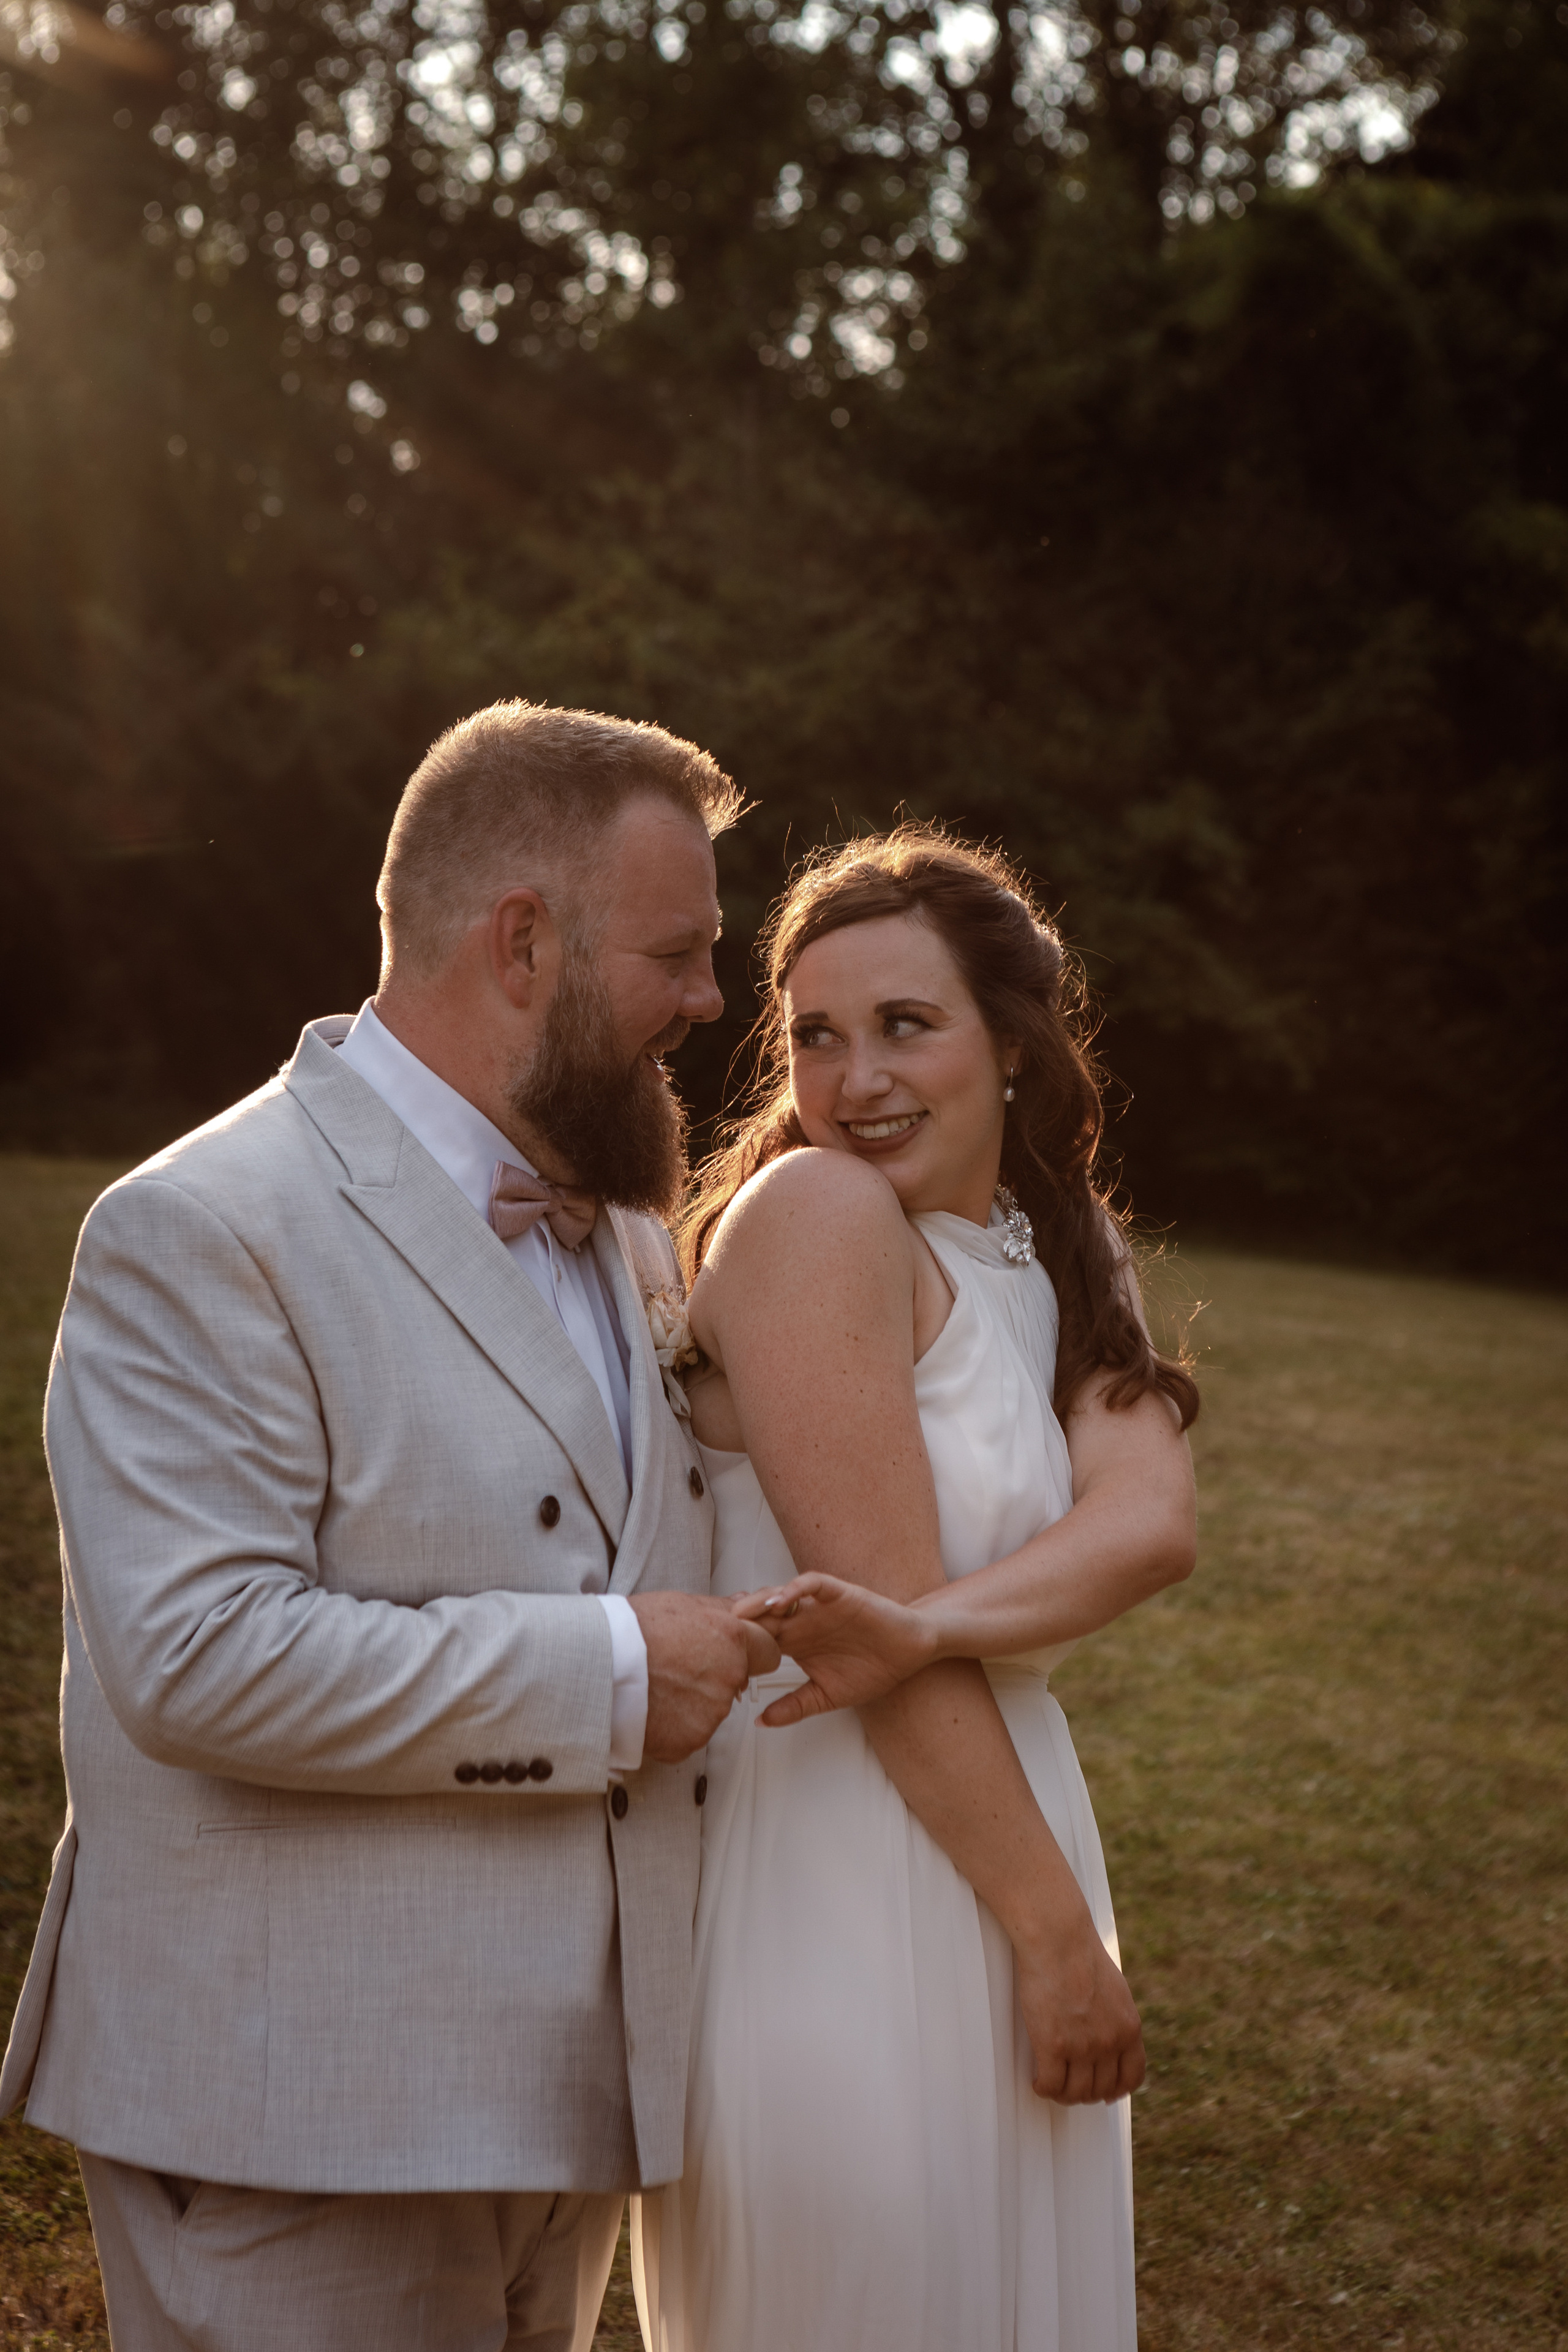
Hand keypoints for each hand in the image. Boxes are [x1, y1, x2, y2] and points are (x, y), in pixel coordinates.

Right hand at [630, 1592, 780, 1763]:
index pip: (768, 1653)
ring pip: (713, 1710)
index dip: (749, 1653)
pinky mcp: (691, 1741)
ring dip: (694, 1702)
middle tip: (682, 1669)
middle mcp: (729, 1678)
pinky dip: (675, 1726)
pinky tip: (654, 1707)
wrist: (599, 1667)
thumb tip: (743, 1604)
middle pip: (737, 1683)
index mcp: (732, 1640)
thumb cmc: (633, 1632)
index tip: (732, 1654)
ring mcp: (711, 1714)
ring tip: (660, 1686)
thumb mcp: (681, 1604)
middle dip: (717, 1677)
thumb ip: (720, 1610)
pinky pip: (691, 1734)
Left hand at [731, 1574, 937, 1724]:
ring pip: (781, 1595)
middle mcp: (802, 1621)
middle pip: (761, 1615)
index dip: (737, 1645)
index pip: (758, 1639)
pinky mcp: (839, 1594)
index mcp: (795, 1643)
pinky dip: (797, 1587)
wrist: (909, 1652)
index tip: (715, 1659)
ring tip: (744, 1613)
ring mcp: (818, 1606)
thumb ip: (794, 1706)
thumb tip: (760, 1722)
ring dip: (761, 1600)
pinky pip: (814, 1583)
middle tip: (717, 1629)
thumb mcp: (826, 1695)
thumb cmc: (870, 1670)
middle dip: (741, 1620)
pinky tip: (783, 1598)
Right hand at [1014, 1914, 1146, 2104]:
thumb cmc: (1079, 1954)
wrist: (1058, 1939)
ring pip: (1075, 2092)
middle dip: (1085, 2093)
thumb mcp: (1114, 1990)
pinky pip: (1051, 2085)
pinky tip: (1038, 2081)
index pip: (1132, 2077)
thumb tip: (1107, 2034)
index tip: (1104, 2093)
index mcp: (1129, 2028)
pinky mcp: (1053, 2046)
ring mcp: (1082, 2047)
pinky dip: (1043, 2088)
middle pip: (1101, 2089)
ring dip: (1063, 2093)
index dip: (1116, 2090)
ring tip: (1051, 2084)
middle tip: (1070, 2085)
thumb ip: (1115, 2018)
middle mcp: (1110, 2042)